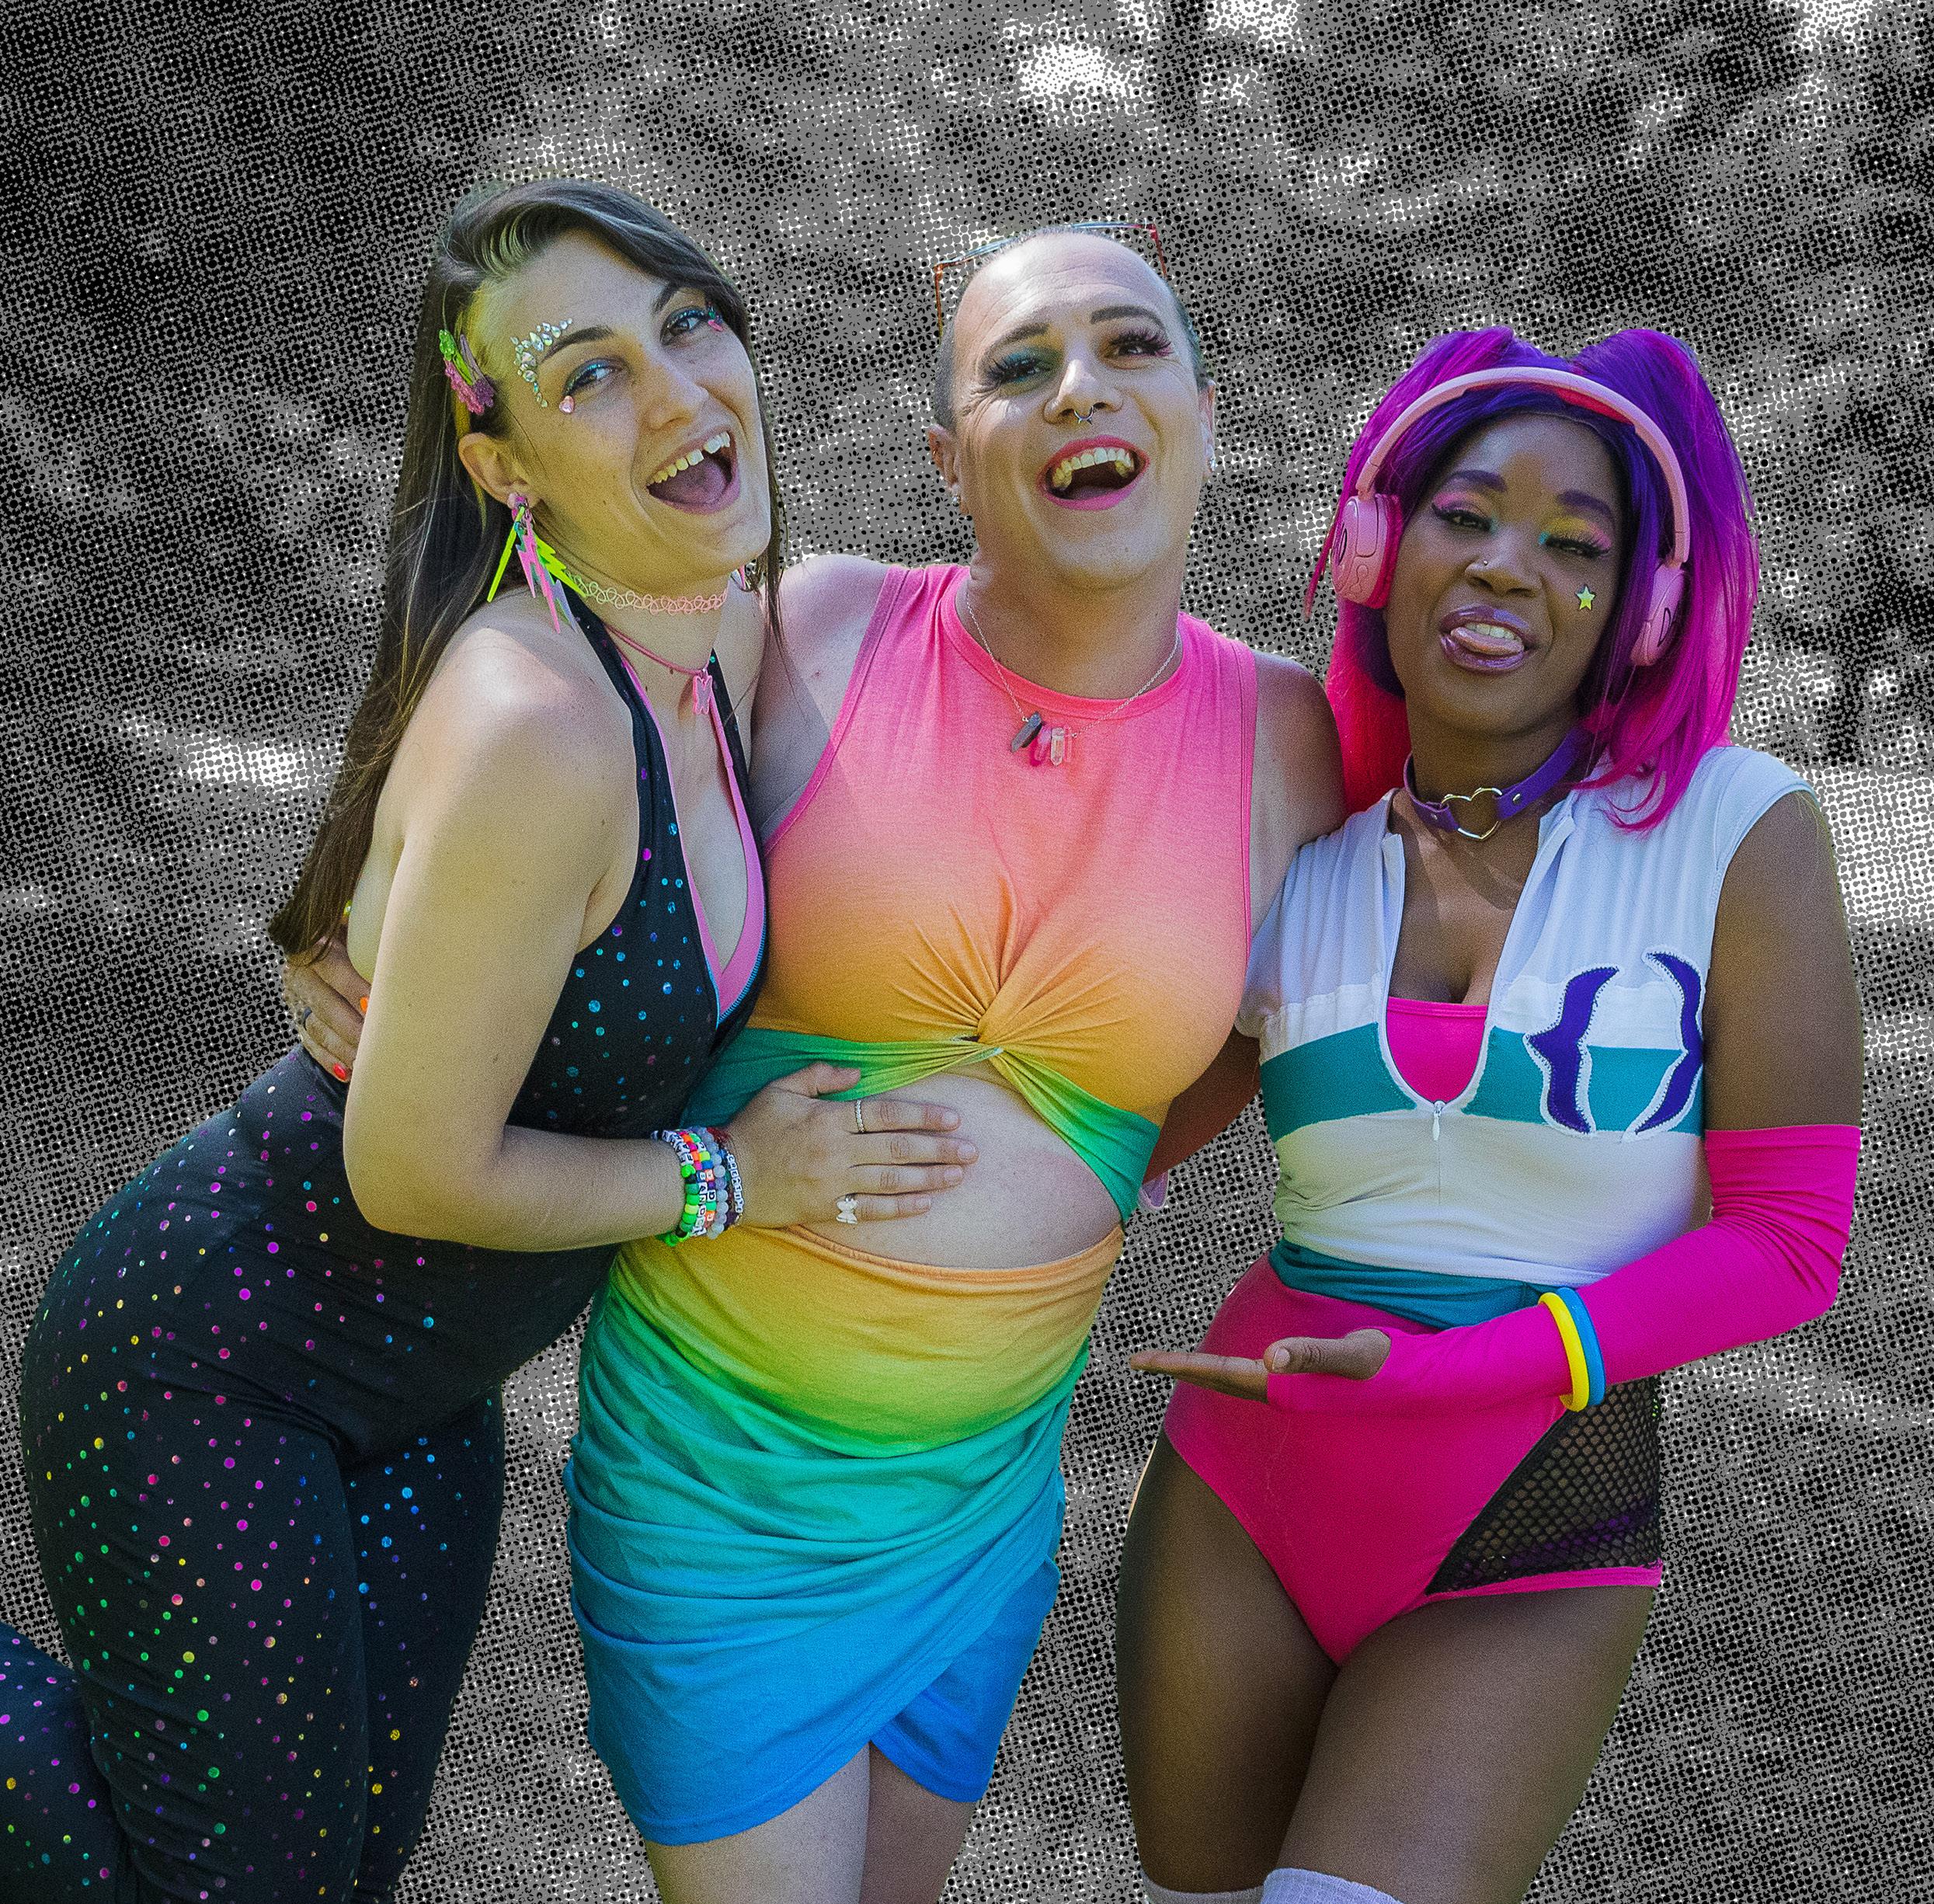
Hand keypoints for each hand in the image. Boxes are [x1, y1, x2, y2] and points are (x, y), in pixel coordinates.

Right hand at [282, 931, 366, 1080]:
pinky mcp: (298, 1017)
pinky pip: (310, 1042)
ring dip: (343, 1048)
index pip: (329, 965)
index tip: (375, 1004)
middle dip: (351, 1027)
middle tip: (378, 1043)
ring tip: (368, 1063)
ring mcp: (297, 997)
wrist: (326, 938)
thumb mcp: (359, 924)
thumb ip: (373, 931)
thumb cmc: (357, 931)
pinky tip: (348, 1073)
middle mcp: (301, 972)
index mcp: (314, 943)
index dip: (351, 985)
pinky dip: (329, 1058)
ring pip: (317, 1026)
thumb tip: (408, 934)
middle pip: (323, 1003)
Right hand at [725, 1063, 977, 1228]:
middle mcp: (836, 1151)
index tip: (952, 1118)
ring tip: (958, 1175)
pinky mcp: (826, 1208)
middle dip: (939, 1149)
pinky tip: (925, 1203)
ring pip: (891, 1181)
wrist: (722, 1177)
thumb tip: (857, 1074)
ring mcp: (833, 1183)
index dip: (923, 1116)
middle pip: (898, 1149)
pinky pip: (870, 1210)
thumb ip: (819, 1076)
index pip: (886, 1114)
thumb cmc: (752, 1129)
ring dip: (929, 1178)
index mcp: (828, 1118)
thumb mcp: (780, 1089)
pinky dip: (899, 1208)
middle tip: (971, 1151)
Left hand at [1129, 1328, 1390, 1402]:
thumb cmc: (1387, 1366)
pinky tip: (1223, 1367)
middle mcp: (1277, 1388)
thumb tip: (1270, 1357)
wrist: (1419, 1384)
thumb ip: (1314, 1357)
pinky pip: (1249, 1376)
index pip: (1216, 1372)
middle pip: (1214, 1378)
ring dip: (1197, 1371)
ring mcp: (1286, 1387)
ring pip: (1229, 1379)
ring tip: (1168, 1363)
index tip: (1138, 1360)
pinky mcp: (1299, 1381)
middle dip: (1176, 1369)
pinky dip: (1225, 1369)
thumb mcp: (1355, 1356)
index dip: (1176, 1365)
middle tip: (1137, 1361)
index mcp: (1280, 1383)